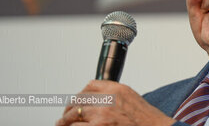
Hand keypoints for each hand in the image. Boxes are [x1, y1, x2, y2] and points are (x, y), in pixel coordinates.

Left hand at [56, 80, 174, 125]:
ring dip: (65, 120)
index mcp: (116, 89)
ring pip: (73, 114)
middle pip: (79, 99)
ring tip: (62, 124)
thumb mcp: (131, 98)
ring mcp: (101, 114)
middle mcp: (108, 99)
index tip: (77, 100)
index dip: (80, 94)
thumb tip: (100, 100)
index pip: (90, 86)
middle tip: (65, 116)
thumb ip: (115, 95)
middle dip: (70, 108)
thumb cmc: (147, 119)